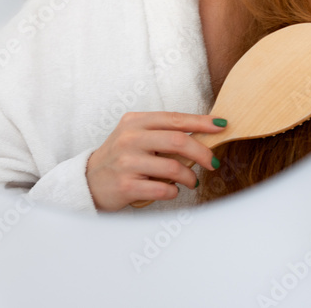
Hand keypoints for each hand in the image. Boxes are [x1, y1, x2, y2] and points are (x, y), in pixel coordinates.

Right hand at [85, 111, 226, 211]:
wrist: (89, 180)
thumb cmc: (121, 156)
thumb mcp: (136, 136)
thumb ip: (163, 132)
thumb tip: (202, 135)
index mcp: (134, 122)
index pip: (174, 119)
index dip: (200, 122)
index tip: (221, 125)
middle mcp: (129, 139)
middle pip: (178, 141)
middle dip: (202, 153)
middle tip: (212, 162)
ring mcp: (127, 162)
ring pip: (174, 168)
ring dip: (189, 177)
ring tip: (191, 180)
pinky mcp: (127, 186)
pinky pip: (163, 190)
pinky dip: (174, 191)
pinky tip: (171, 190)